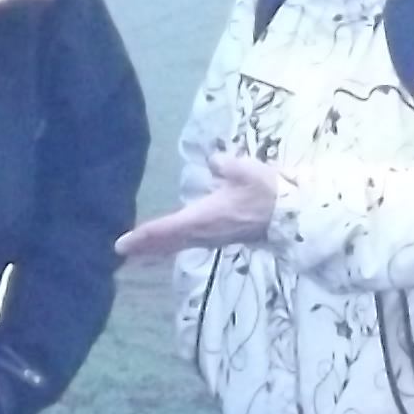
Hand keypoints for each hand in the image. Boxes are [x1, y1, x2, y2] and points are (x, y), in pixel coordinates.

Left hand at [115, 152, 279, 263]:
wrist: (293, 214)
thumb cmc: (268, 192)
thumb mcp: (244, 170)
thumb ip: (224, 165)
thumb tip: (214, 161)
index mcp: (202, 218)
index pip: (164, 229)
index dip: (141, 237)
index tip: (120, 245)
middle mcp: (203, 233)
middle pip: (166, 243)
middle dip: (143, 248)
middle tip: (121, 252)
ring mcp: (212, 238)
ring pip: (178, 245)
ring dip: (156, 248)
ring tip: (138, 250)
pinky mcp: (221, 237)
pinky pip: (189, 243)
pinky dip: (172, 244)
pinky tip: (169, 242)